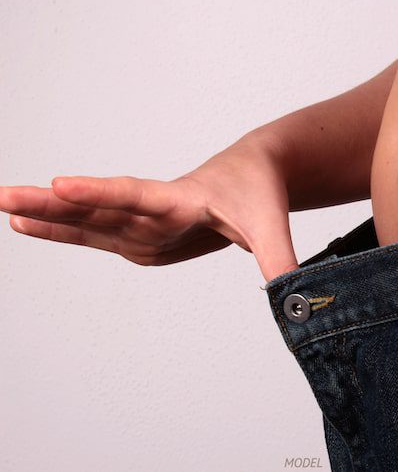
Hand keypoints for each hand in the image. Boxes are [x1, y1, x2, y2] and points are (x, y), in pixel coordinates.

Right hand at [0, 136, 298, 282]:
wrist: (253, 171)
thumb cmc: (259, 193)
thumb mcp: (272, 227)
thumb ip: (280, 261)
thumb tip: (295, 299)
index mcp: (185, 200)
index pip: (139, 196)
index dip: (102, 194)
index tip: (61, 184)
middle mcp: (157, 208)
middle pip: (102, 206)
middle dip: (56, 203)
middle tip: (5, 196)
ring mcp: (146, 221)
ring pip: (93, 218)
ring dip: (50, 214)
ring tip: (5, 205)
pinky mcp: (143, 234)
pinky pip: (98, 232)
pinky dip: (65, 229)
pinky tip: (32, 222)